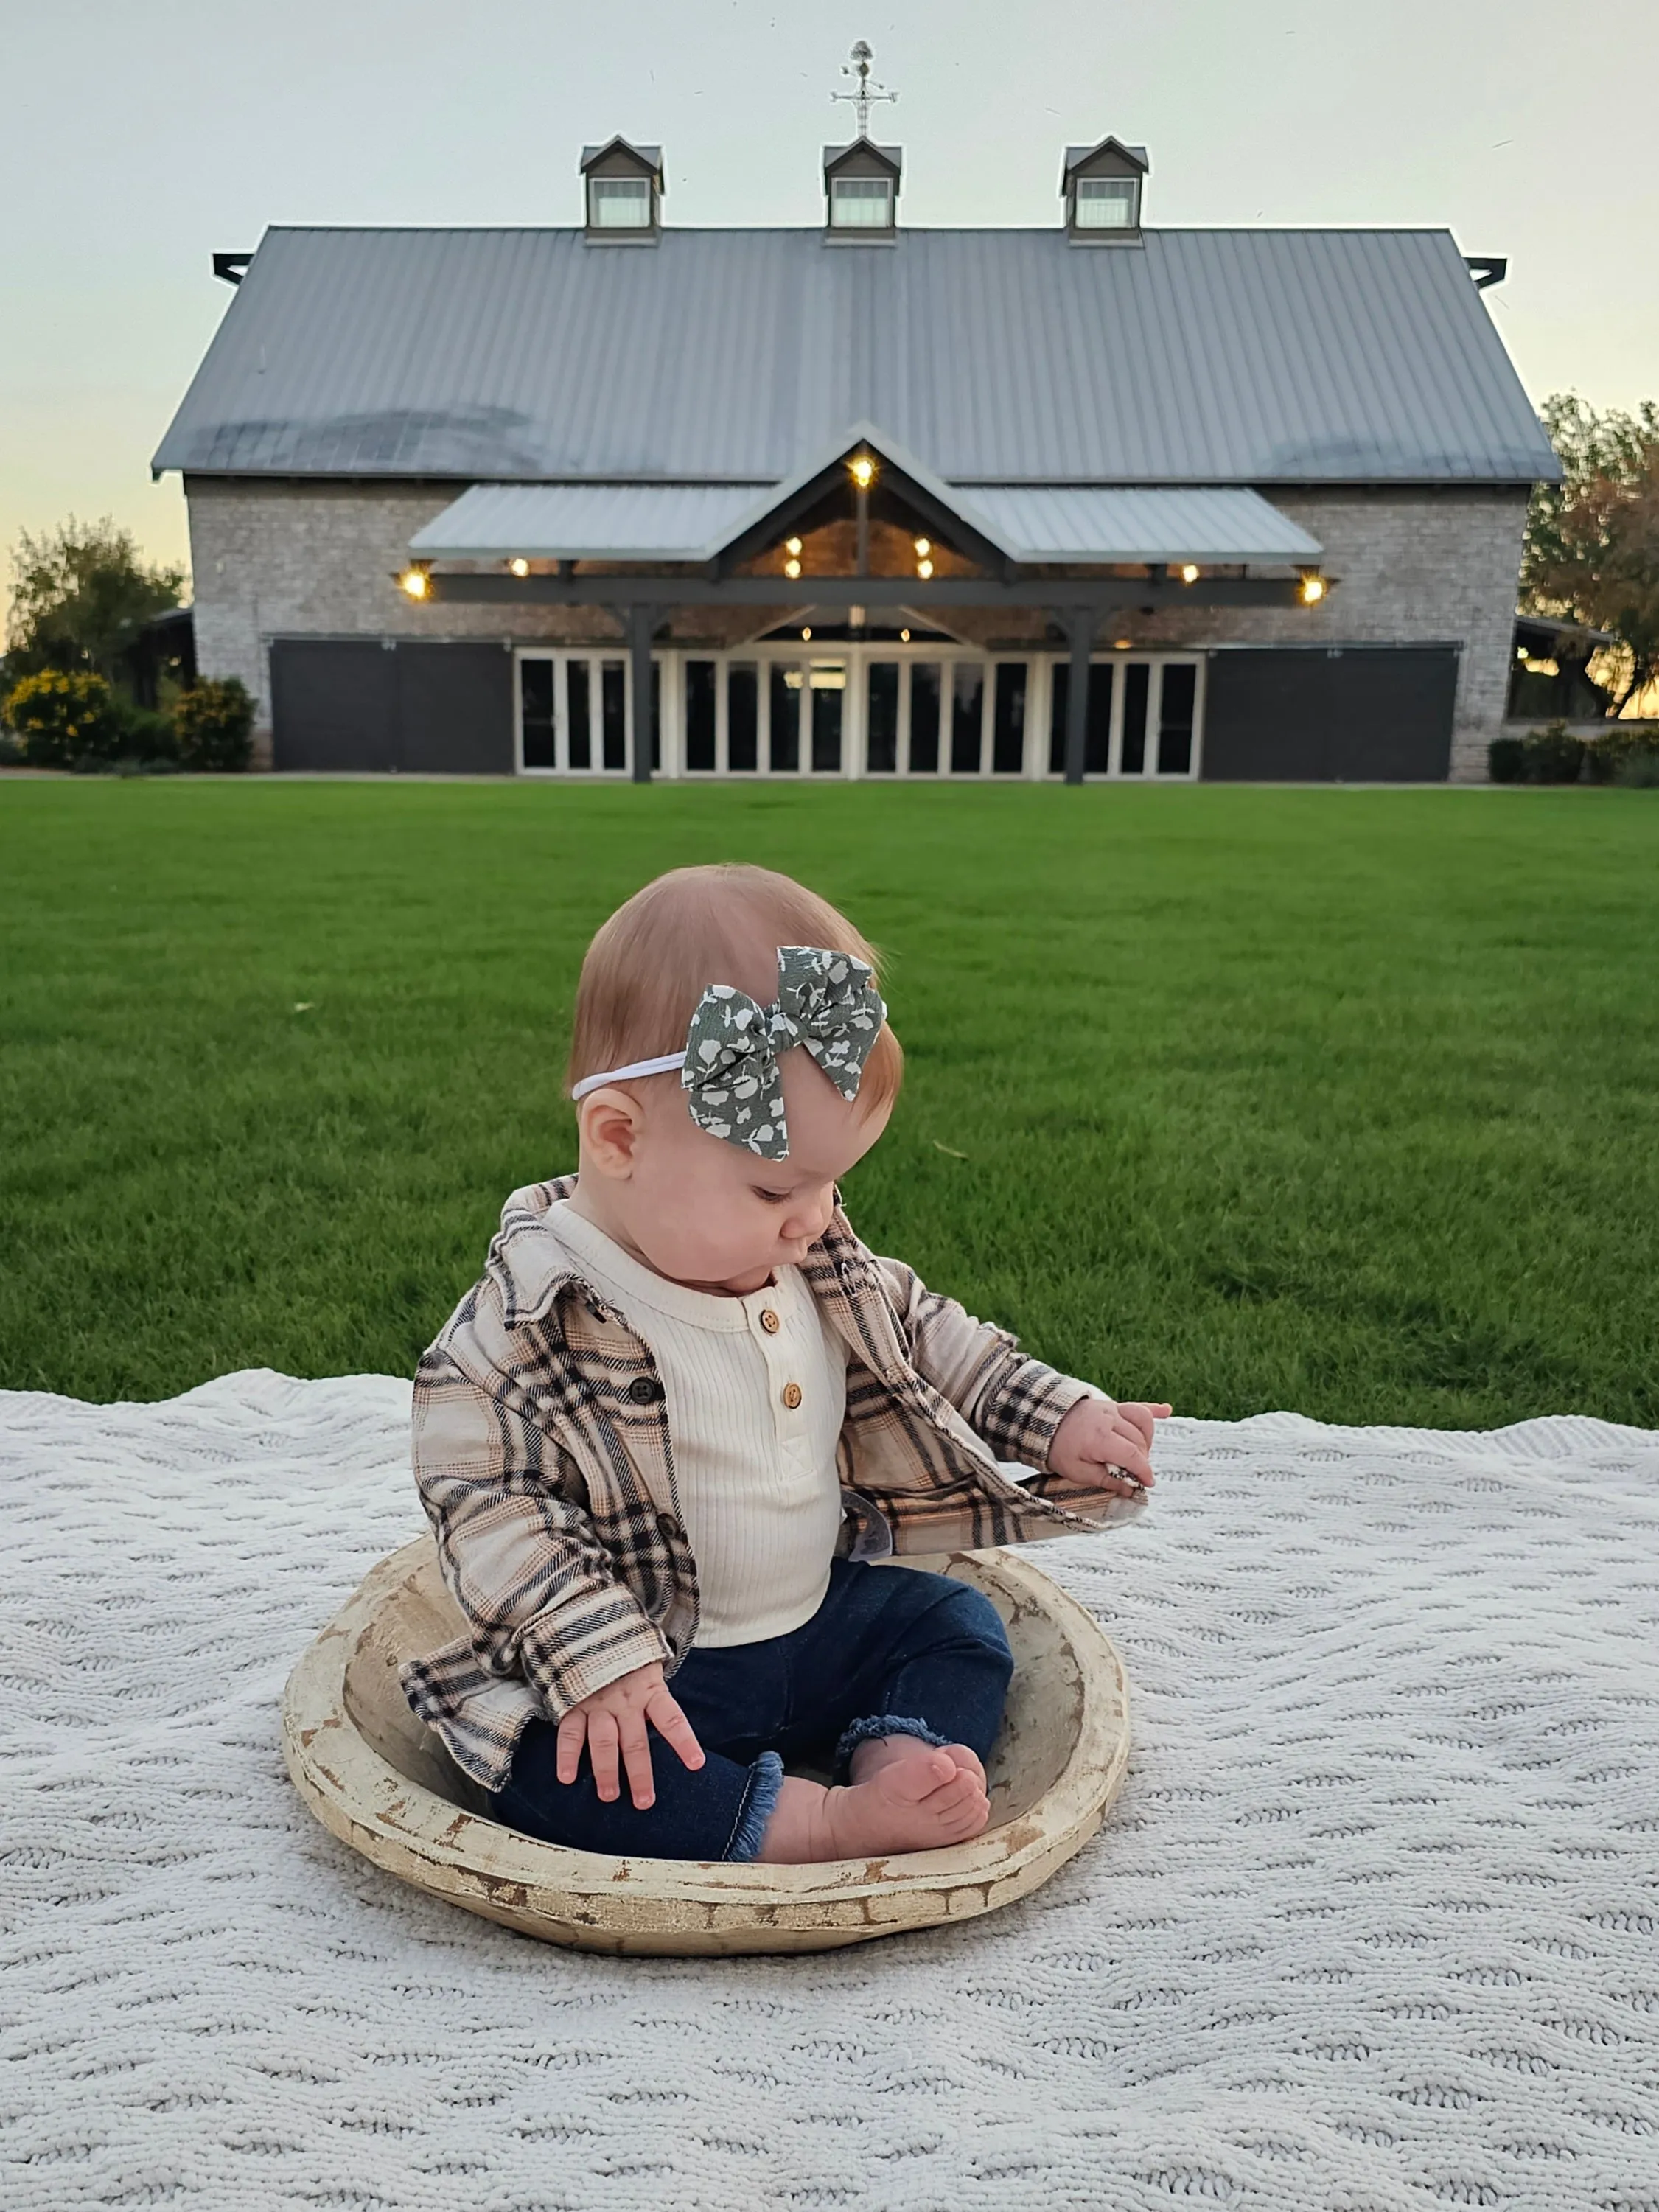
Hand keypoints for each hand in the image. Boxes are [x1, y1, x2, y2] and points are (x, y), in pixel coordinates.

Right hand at [555, 1661, 704, 1809]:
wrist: (592, 1628)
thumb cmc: (629, 1659)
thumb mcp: (650, 1671)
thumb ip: (655, 1700)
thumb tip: (672, 1733)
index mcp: (649, 1690)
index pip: (671, 1718)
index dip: (684, 1740)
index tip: (697, 1764)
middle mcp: (624, 1700)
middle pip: (634, 1741)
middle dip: (639, 1773)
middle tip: (643, 1802)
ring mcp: (598, 1702)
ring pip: (603, 1741)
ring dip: (605, 1770)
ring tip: (609, 1796)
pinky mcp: (573, 1703)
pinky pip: (569, 1731)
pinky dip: (567, 1754)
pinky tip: (566, 1777)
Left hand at [1047, 1396, 1170, 1498]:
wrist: (1040, 1420)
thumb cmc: (1056, 1448)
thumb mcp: (1075, 1471)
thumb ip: (1105, 1479)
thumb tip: (1130, 1489)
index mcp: (1099, 1437)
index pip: (1132, 1455)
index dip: (1143, 1471)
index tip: (1148, 1484)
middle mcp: (1109, 1419)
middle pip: (1139, 1441)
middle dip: (1142, 1461)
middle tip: (1134, 1475)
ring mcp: (1111, 1409)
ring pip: (1142, 1423)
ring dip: (1146, 1441)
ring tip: (1137, 1456)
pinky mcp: (1111, 1405)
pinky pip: (1136, 1406)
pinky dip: (1152, 1410)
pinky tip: (1166, 1411)